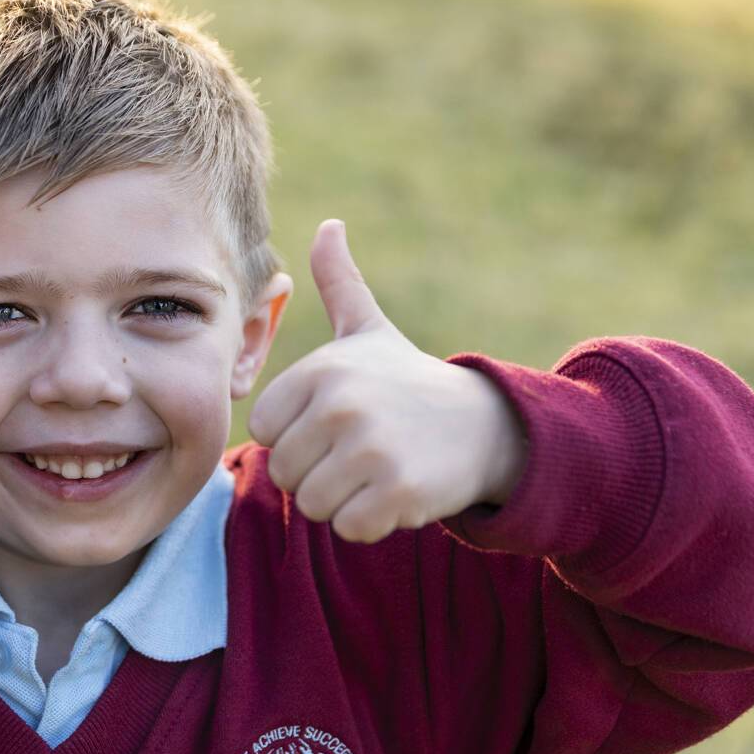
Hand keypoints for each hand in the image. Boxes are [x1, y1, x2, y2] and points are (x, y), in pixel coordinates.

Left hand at [248, 220, 525, 543]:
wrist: (488, 425)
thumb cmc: (410, 382)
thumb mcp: (369, 330)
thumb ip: (339, 283)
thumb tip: (329, 224)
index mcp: (321, 370)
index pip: (264, 431)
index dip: (296, 436)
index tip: (335, 422)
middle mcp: (341, 404)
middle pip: (284, 472)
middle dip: (318, 472)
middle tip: (361, 450)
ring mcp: (371, 448)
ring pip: (312, 504)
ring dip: (343, 500)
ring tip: (377, 469)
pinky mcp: (398, 491)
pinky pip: (349, 528)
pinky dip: (372, 522)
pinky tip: (397, 492)